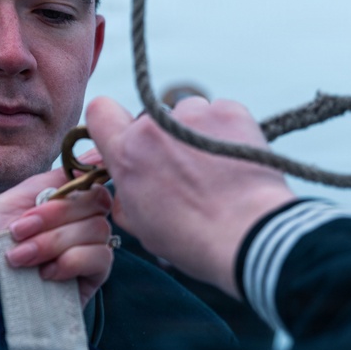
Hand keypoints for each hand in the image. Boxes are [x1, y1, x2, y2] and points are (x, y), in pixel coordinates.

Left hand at [0, 164, 115, 349]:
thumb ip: (44, 184)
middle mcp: (72, 224)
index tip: (61, 189)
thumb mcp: (2, 206)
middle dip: (54, 215)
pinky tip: (46, 274)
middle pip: (95, 201)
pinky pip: (102, 258)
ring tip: (19, 258)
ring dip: (54, 241)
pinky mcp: (89, 282)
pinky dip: (73, 260)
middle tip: (16, 233)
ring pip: (98, 229)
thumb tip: (91, 159)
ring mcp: (83, 252)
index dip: (84, 176)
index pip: (87, 178)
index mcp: (53, 203)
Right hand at [85, 95, 295, 296]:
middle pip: (148, 119)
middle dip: (158, 139)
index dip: (109, 122)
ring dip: (191, 133)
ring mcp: (192, 115)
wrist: (250, 235)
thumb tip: (124, 184)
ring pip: (185, 114)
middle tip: (179, 170)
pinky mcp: (229, 111)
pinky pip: (218, 113)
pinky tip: (231, 160)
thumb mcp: (139, 225)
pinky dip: (223, 131)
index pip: (100, 111)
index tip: (121, 136)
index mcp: (126, 154)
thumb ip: (123, 194)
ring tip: (212, 168)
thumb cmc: (193, 238)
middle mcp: (154, 127)